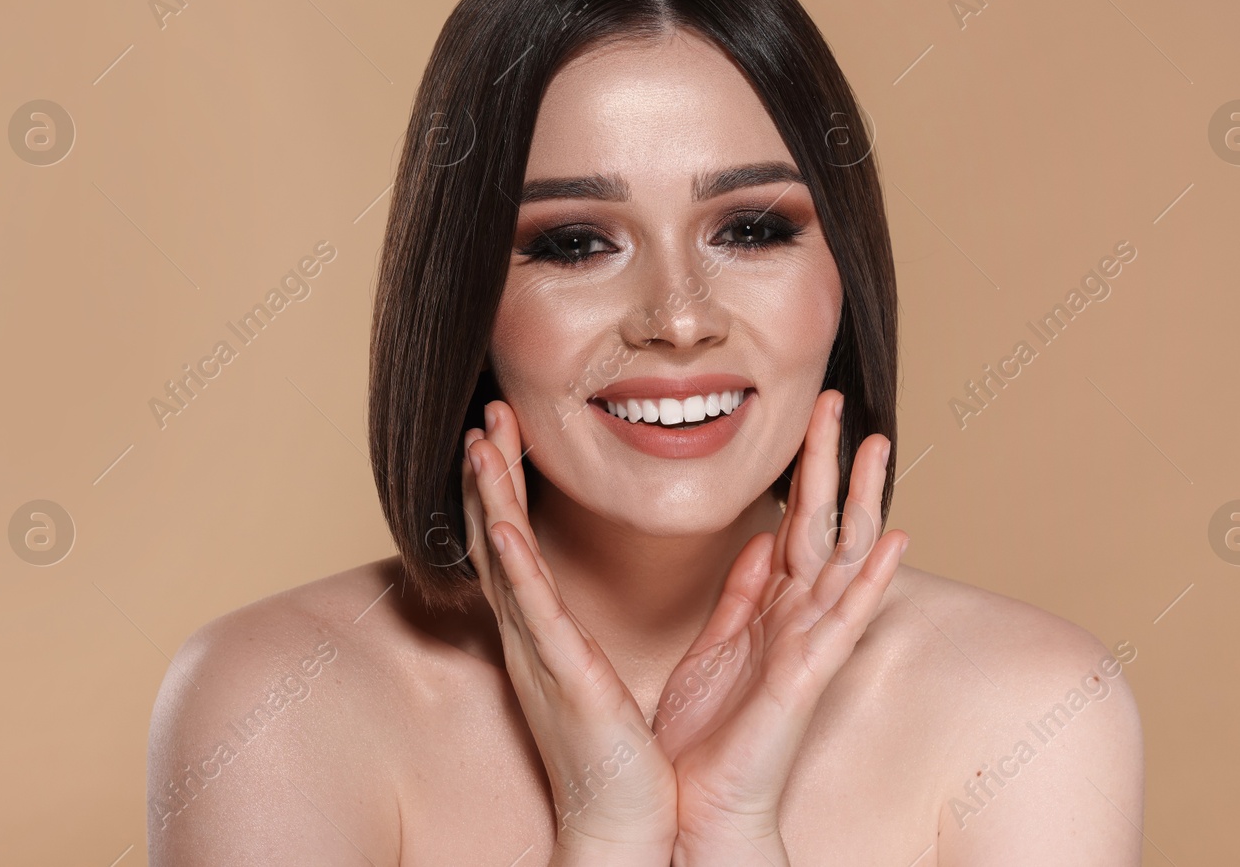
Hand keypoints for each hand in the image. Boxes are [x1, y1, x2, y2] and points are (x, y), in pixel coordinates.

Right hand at [462, 400, 678, 862]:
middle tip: (487, 413)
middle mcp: (536, 636)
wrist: (624, 825)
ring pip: (505, 560)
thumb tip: (758, 548)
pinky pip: (533, 613)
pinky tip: (500, 525)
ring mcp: (542, 654)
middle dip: (491, 473)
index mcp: (556, 631)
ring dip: (490, 498)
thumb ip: (716, 598)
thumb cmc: (638, 752)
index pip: (528, 540)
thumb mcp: (681, 657)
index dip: (515, 485)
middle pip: (501, 536)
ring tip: (481, 442)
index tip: (512, 431)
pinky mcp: (564, 678)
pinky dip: (514, 565)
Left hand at [651, 389, 907, 859]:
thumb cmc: (703, 738)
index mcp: (770, 610)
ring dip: (864, 502)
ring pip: (844, 559)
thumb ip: (741, 595)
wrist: (693, 806)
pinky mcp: (806, 677)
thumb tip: (760, 539)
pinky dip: (871, 580)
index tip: (811, 418)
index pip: (797, 526)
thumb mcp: (715, 646)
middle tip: (840, 404)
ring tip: (880, 446)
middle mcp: (797, 621)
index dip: (805, 472)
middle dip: (832, 465)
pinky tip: (897, 541)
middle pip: (824, 528)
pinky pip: (844, 619)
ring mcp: (808, 646)